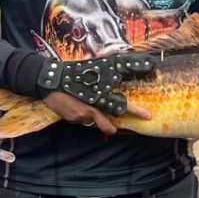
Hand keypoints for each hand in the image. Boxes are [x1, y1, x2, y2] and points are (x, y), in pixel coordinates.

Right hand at [36, 53, 155, 115]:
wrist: (50, 81)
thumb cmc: (73, 72)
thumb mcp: (94, 70)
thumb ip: (108, 73)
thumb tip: (122, 69)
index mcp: (100, 97)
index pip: (122, 106)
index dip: (136, 111)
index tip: (148, 116)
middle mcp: (92, 109)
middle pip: (106, 124)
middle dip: (110, 127)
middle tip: (113, 128)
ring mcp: (82, 116)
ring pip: (92, 120)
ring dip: (92, 117)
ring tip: (83, 105)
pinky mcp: (72, 119)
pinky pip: (81, 120)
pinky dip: (80, 115)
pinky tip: (74, 105)